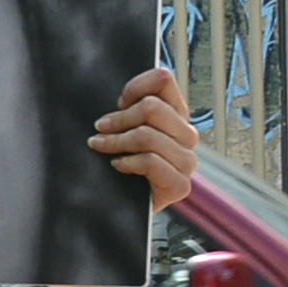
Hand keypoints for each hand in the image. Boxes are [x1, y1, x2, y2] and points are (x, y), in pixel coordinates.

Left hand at [92, 63, 197, 210]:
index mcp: (175, 114)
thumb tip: (120, 96)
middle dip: (120, 118)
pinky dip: (127, 162)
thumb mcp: (122, 128)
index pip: (164, 81)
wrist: (122, 206)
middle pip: (153, 108)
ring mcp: (187, 161)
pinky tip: (117, 165)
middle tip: (100, 128)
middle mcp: (186, 135)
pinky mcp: (181, 185)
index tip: (118, 102)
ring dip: (116, 141)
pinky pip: (151, 162)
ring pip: (149, 136)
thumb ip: (127, 108)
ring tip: (100, 146)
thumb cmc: (120, 162)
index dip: (136, 86)